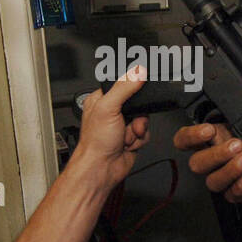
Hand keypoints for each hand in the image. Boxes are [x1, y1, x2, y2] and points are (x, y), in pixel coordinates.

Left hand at [73, 66, 150, 190]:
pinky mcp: (132, 137)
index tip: (139, 91)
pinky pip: (146, 132)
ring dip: (138, 129)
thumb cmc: (95, 143)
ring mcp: (123, 125)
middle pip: (138, 102)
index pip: (123, 84)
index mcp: (102, 99)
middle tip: (130, 121)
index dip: (133, 88)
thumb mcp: (108, 108)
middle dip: (137, 115)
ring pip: (144, 118)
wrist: (102, 169)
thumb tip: (137, 72)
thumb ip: (123, 88)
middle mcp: (112, 111)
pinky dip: (140, 139)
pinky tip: (128, 144)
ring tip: (126, 136)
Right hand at [171, 121, 241, 203]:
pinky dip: (239, 188)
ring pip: (212, 181)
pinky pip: (230, 195)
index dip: (190, 136)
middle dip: (216, 154)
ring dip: (230, 170)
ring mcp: (221, 179)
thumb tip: (239, 106)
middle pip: (197, 163)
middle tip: (237, 145)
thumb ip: (237, 118)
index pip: (185, 140)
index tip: (208, 130)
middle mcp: (211, 161)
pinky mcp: (233, 194)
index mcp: (208, 141)